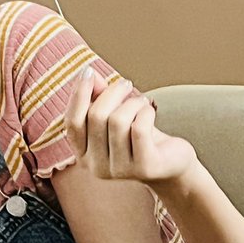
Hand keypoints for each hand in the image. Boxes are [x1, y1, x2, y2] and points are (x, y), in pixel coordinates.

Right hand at [64, 67, 196, 184]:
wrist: (171, 162)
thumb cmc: (139, 136)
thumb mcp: (115, 114)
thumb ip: (98, 97)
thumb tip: (88, 75)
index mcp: (84, 156)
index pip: (72, 123)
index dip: (78, 95)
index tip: (88, 71)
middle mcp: (97, 168)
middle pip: (96, 116)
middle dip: (113, 92)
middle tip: (127, 84)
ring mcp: (120, 170)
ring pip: (118, 121)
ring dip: (133, 103)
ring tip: (142, 102)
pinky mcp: (144, 168)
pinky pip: (139, 128)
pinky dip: (146, 112)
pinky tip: (151, 113)